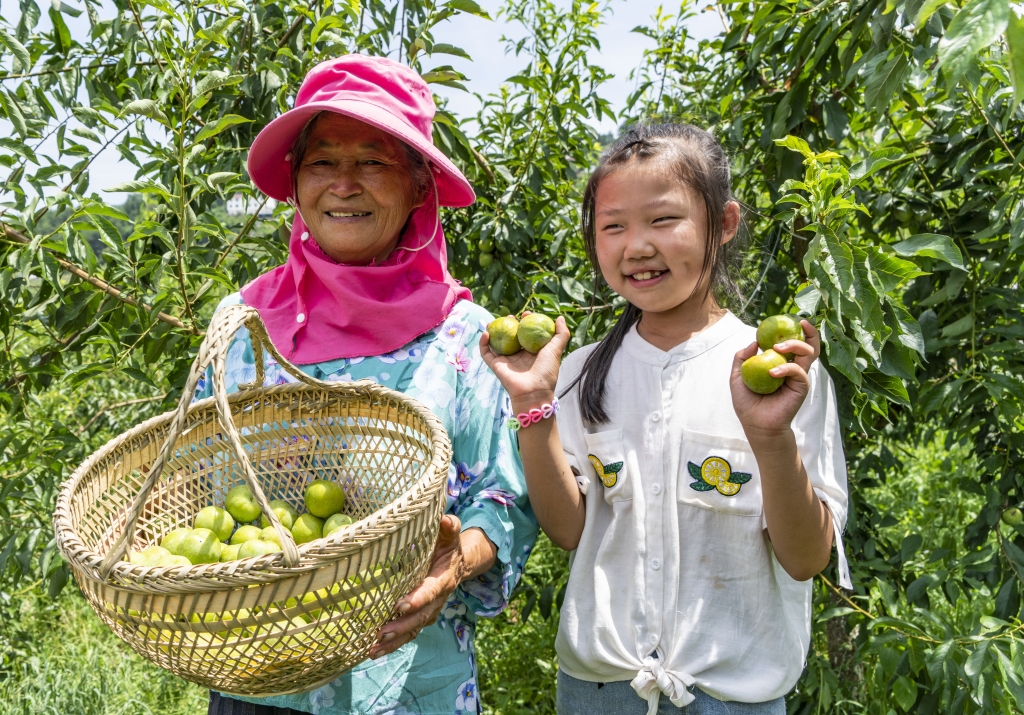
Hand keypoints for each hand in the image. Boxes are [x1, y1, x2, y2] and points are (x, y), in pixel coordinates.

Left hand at [369, 514, 465, 658]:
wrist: (459, 564)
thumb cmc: (448, 546)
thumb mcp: (450, 535)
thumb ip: (449, 528)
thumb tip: (444, 519)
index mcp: (443, 578)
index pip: (430, 590)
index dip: (418, 599)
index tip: (401, 605)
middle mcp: (437, 599)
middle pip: (420, 617)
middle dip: (401, 627)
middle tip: (381, 634)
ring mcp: (429, 611)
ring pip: (413, 630)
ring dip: (394, 642)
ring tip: (373, 650)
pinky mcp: (420, 617)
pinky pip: (408, 634)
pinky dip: (392, 645)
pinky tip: (373, 652)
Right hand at [479, 313, 569, 401]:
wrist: (534, 391)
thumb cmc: (546, 371)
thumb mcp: (556, 350)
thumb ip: (561, 334)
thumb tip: (560, 317)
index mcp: (531, 351)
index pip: (526, 333)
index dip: (525, 322)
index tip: (526, 314)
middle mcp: (518, 355)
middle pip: (510, 336)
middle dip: (509, 324)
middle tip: (510, 317)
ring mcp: (506, 360)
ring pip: (496, 342)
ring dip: (493, 331)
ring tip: (493, 322)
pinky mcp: (496, 365)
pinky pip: (486, 352)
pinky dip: (483, 343)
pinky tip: (486, 333)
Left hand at [730, 319, 819, 440]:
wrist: (756, 425)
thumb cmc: (748, 403)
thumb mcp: (738, 377)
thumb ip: (742, 358)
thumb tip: (753, 342)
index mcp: (781, 363)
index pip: (792, 343)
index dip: (795, 330)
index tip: (790, 319)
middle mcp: (793, 368)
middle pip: (809, 344)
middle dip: (809, 331)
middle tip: (800, 322)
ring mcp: (799, 377)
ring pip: (809, 353)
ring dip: (795, 345)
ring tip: (777, 347)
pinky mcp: (801, 387)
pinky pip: (798, 371)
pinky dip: (786, 368)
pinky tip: (772, 374)